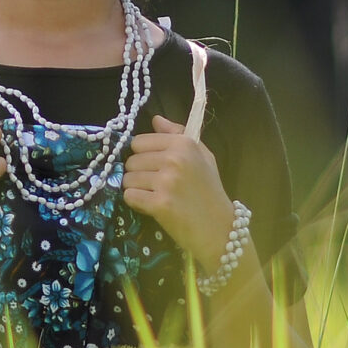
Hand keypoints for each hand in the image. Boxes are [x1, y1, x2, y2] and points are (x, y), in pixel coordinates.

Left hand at [122, 115, 233, 263]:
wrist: (219, 228)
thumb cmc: (209, 191)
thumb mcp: (202, 157)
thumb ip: (178, 134)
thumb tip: (155, 119)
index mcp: (184, 144)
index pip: (140, 141)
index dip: (143, 155)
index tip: (155, 166)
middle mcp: (175, 159)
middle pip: (131, 160)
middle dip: (139, 173)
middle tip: (156, 185)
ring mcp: (167, 182)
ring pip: (128, 179)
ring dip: (137, 189)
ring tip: (156, 195)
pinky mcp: (159, 203)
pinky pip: (130, 196)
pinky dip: (137, 203)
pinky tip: (152, 206)